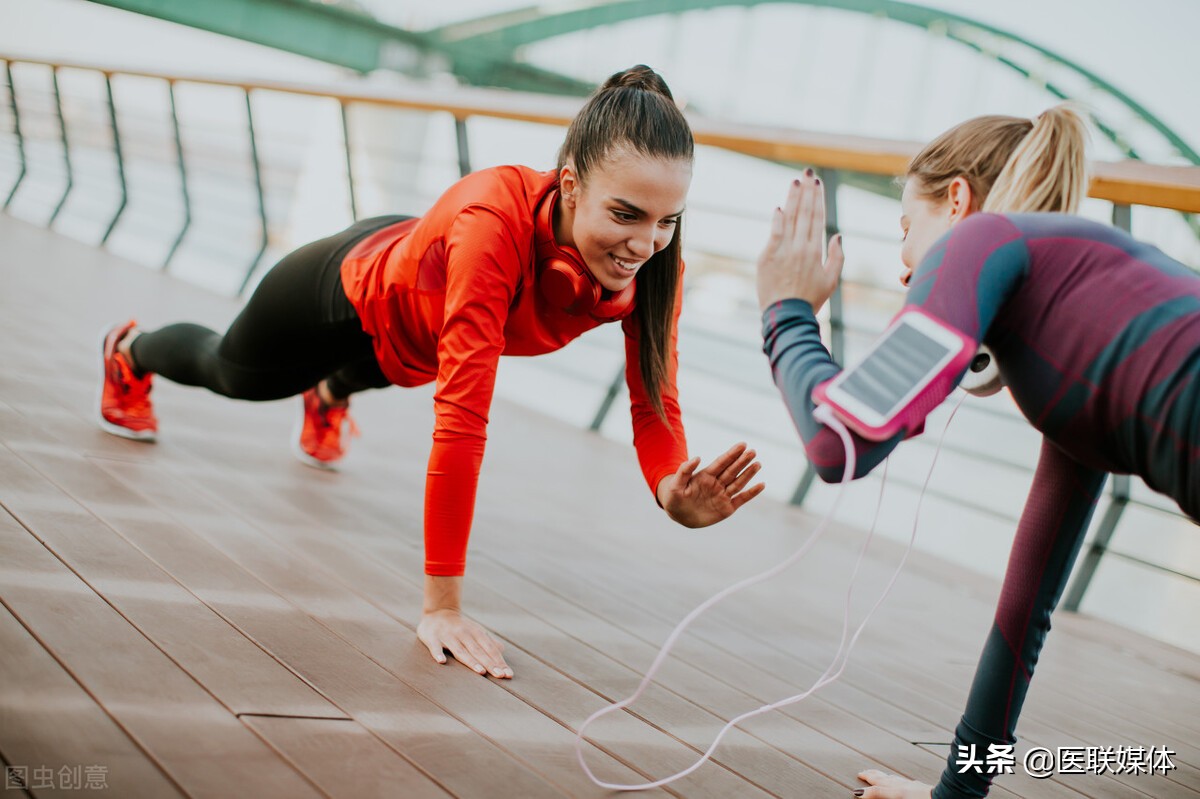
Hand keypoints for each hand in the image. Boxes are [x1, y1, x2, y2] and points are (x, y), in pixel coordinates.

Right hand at [417, 608, 512, 678]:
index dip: (499, 661)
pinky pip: (435, 646)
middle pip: (478, 651)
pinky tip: (441, 661)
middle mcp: (464, 634)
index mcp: (476, 633)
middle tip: (500, 675)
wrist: (438, 611)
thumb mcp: (476, 631)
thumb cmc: (460, 627)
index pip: (490, 649)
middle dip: (490, 664)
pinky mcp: (432, 637)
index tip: (508, 675)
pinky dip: (438, 653)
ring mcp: (448, 635)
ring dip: (471, 661)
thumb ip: (488, 642)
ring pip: (460, 650)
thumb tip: (502, 650)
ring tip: (481, 671)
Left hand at [657, 442, 764, 527]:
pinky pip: (741, 499)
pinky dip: (751, 493)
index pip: (721, 462)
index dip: (731, 454)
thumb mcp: (675, 485)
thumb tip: (697, 457)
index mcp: (705, 476)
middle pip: (732, 470)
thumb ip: (684, 471)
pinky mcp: (727, 508)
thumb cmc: (674, 498)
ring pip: (738, 482)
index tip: (742, 445)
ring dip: (748, 474)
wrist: (678, 515)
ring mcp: (722, 495)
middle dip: (742, 461)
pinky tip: (761, 485)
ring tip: (758, 463)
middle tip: (752, 451)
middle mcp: (716, 483)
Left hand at [756, 169, 845, 312]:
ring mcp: (784, 251)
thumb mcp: (831, 281)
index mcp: (817, 251)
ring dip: (793, 199)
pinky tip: (780, 207)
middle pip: (805, 213)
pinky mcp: (767, 257)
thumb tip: (837, 236)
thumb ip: (836, 257)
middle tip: (808, 173)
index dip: (817, 199)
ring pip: (790, 219)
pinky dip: (777, 220)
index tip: (817, 184)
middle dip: (807, 191)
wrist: (787, 316)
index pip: (818, 218)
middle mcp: (801, 247)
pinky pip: (774, 233)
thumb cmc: (810, 300)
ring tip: (795, 182)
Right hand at [854, 769, 932, 797]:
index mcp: (896, 789)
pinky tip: (901, 781)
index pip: (876, 789)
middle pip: (883, 778)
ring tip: (878, 774)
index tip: (856, 792)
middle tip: (862, 772)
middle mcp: (902, 785)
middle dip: (872, 775)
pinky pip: (905, 781)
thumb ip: (879, 793)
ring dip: (883, 776)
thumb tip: (861, 793)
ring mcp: (912, 785)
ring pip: (894, 778)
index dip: (866, 791)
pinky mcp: (921, 787)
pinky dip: (897, 779)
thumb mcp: (897, 796)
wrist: (945, 797)